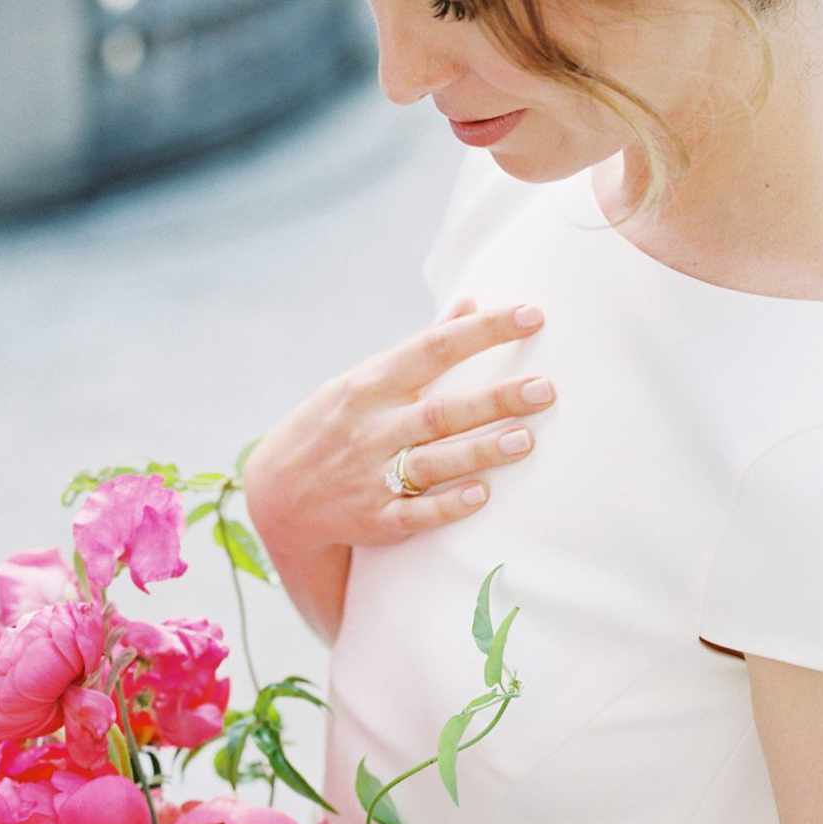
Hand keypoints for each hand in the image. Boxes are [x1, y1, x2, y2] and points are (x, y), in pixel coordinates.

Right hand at [244, 295, 554, 559]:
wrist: (277, 496)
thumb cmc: (333, 427)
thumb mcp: (364, 379)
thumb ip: (421, 347)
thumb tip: (471, 303)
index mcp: (371, 385)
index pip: (435, 348)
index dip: (484, 331)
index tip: (532, 314)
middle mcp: (373, 428)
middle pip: (443, 410)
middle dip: (495, 398)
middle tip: (545, 387)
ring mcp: (372, 476)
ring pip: (434, 461)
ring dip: (481, 450)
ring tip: (526, 438)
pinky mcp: (375, 520)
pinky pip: (415, 514)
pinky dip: (447, 505)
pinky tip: (482, 495)